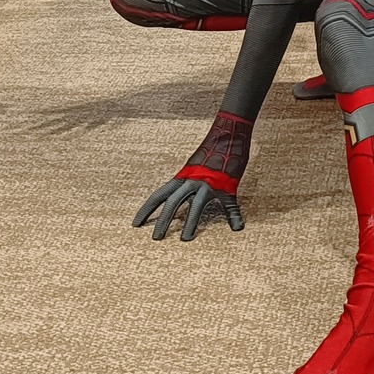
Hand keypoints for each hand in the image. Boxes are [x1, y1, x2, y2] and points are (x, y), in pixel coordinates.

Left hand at [133, 112, 253, 240]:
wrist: (228, 134)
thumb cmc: (210, 151)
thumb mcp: (194, 167)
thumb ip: (187, 182)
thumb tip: (177, 193)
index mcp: (182, 177)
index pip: (159, 196)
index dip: (146, 210)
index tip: (135, 223)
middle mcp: (191, 181)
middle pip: (173, 203)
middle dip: (163, 220)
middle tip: (155, 238)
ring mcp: (208, 184)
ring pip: (196, 206)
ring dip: (190, 223)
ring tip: (185, 239)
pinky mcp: (226, 186)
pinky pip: (230, 205)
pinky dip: (234, 216)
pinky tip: (237, 226)